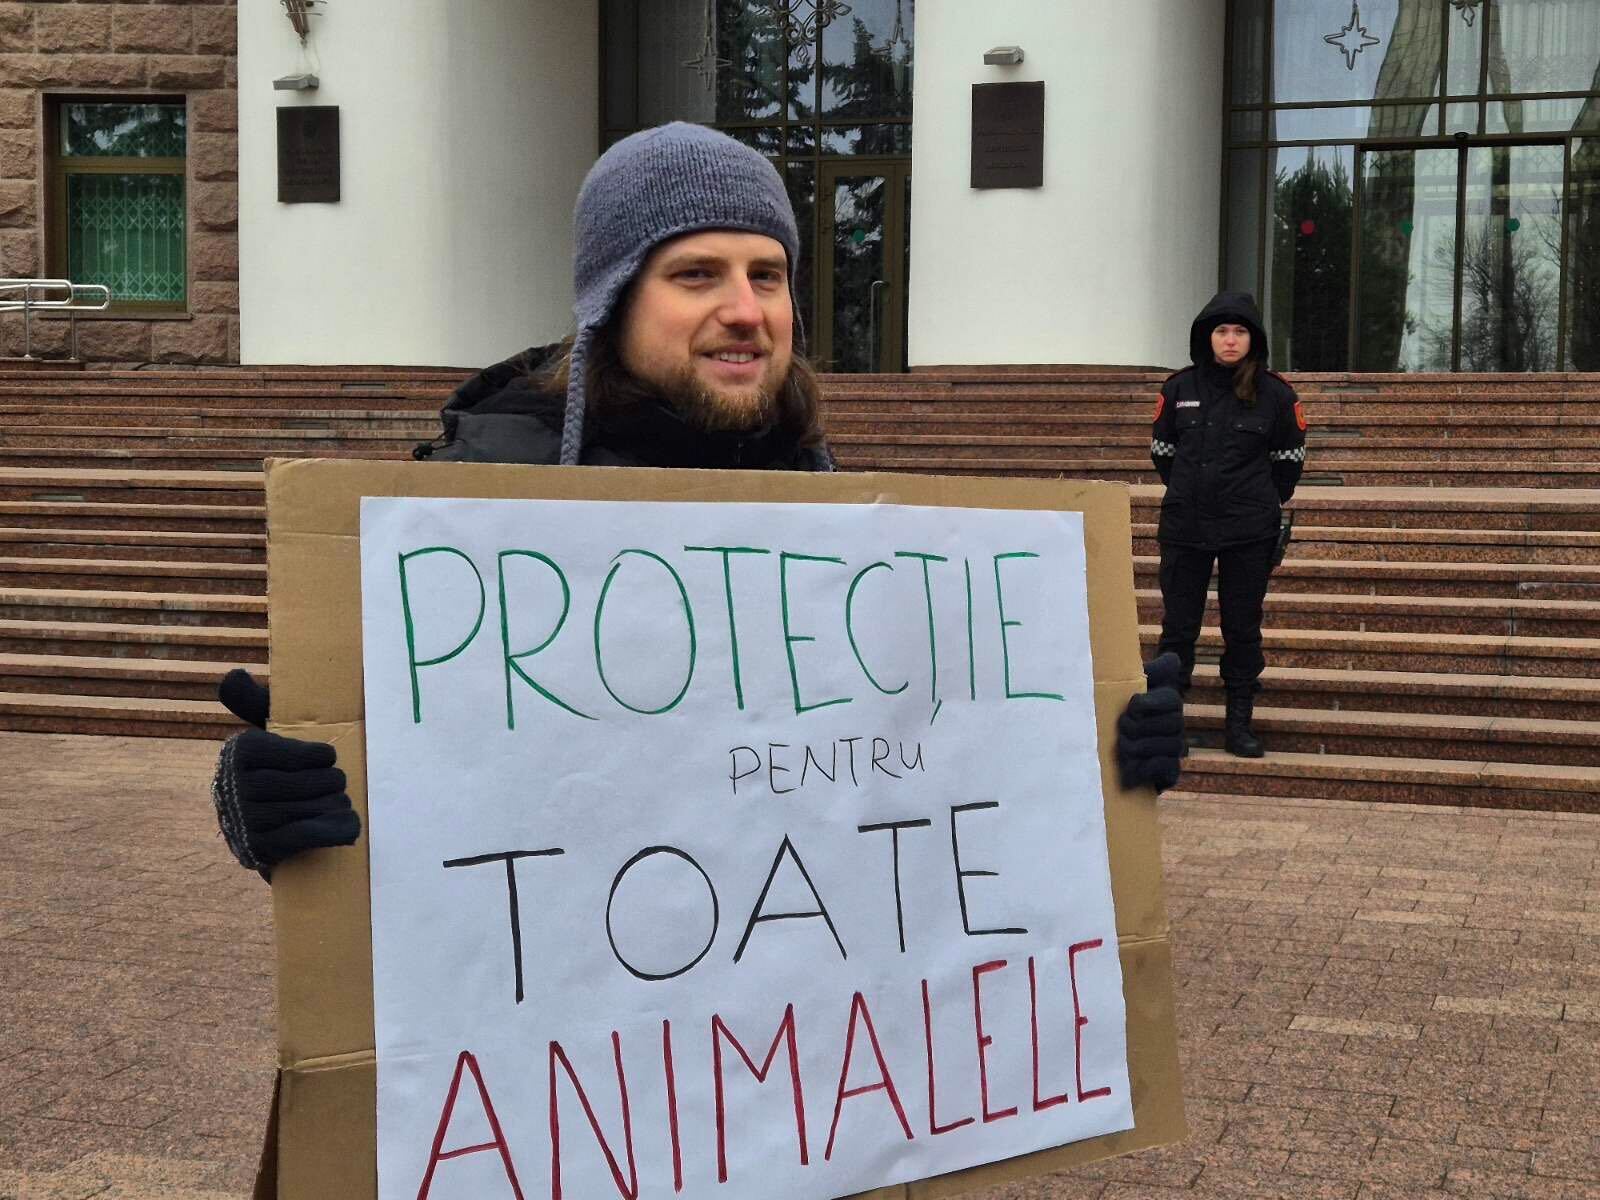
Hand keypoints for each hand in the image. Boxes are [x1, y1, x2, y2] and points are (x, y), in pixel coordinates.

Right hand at [211, 669, 360, 875]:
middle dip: (329, 783)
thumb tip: (234, 676)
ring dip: (333, 805)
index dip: (318, 757)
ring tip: (342, 802)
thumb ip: (256, 704)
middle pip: (301, 783)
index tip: (330, 756)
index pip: (292, 753)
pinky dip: (331, 831)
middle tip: (339, 783)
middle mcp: (233, 786)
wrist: (259, 829)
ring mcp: (243, 822)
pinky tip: (351, 826)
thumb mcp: (267, 734)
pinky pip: (302, 836)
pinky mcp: (256, 852)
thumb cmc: (273, 770)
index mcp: (239, 751)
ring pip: (305, 809)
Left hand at [1116, 653, 1184, 792]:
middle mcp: (1177, 725)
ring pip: (1164, 746)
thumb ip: (1150, 672)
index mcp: (1169, 702)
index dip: (1148, 704)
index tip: (1130, 707)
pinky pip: (1166, 768)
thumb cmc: (1120, 711)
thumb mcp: (1131, 687)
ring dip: (1136, 747)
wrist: (1112, 752)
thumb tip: (1172, 659)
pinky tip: (1130, 766)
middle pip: (1170, 724)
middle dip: (1138, 727)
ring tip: (1122, 747)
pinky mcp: (1170, 771)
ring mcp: (1175, 748)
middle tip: (1121, 729)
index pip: (1171, 700)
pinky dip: (1144, 767)